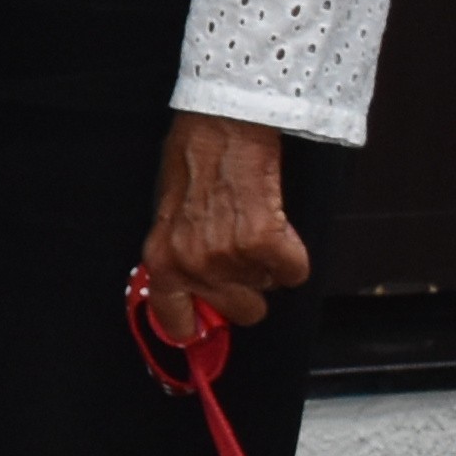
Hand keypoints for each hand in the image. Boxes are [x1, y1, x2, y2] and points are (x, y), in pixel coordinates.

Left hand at [141, 110, 309, 335]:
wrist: (221, 125)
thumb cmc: (193, 159)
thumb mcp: (167, 214)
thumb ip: (177, 255)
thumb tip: (193, 289)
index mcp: (161, 260)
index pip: (173, 318)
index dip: (191, 326)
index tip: (198, 330)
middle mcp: (192, 265)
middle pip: (241, 311)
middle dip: (249, 288)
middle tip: (242, 251)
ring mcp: (227, 256)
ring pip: (269, 288)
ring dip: (268, 263)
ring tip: (252, 221)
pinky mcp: (264, 244)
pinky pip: (294, 272)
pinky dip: (293, 253)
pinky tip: (275, 221)